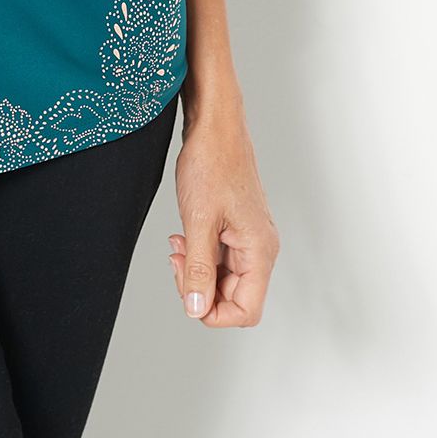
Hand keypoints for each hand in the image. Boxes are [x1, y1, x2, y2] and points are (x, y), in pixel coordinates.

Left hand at [166, 103, 278, 326]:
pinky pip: (219, 257)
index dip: (214, 312)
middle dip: (200, 288)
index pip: (247, 311)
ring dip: (196, 269)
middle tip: (175, 261)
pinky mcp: (236, 227)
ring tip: (176, 245)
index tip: (187, 291)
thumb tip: (196, 309)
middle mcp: (260, 248)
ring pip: (223, 277)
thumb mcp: (198, 220)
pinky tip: (182, 237)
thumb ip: (197, 268)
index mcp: (260, 251)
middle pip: (233, 297)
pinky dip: (198, 253)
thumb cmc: (211, 162)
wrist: (214, 124)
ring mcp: (249, 237)